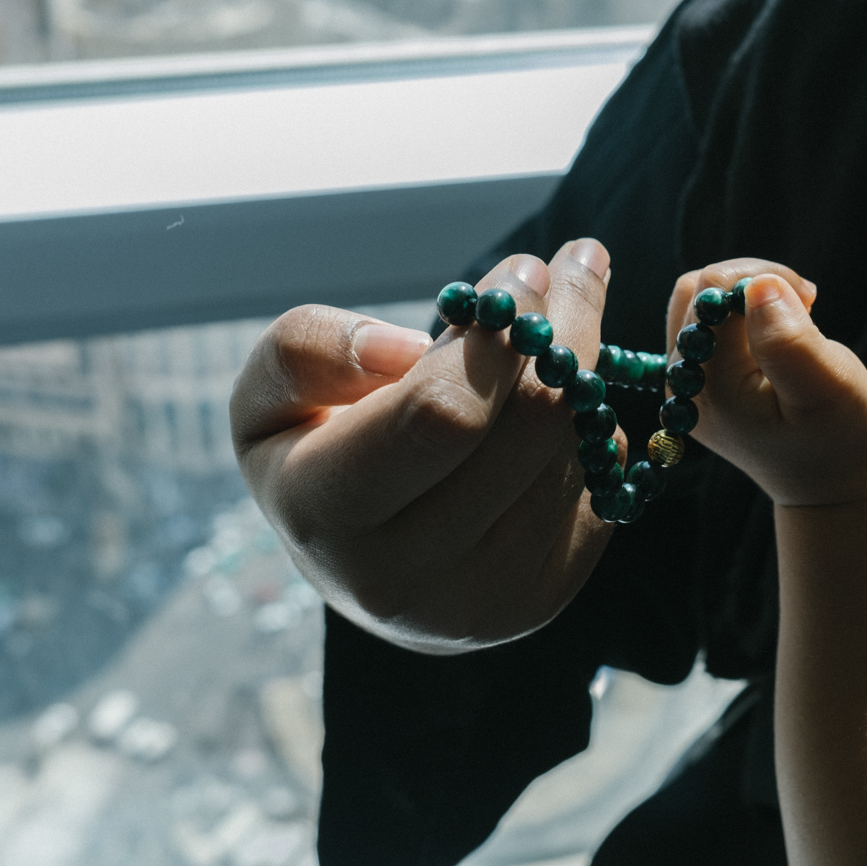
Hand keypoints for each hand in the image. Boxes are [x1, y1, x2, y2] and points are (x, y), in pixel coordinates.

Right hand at [230, 240, 620, 653]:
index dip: (499, 331)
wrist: (358, 562)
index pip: (443, 413)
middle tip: (576, 264)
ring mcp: (482, 602)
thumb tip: (405, 348)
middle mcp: (407, 577)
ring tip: (565, 324)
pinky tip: (554, 408)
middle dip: (568, 328)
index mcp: (327, 517)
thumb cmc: (311, 456)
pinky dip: (590, 432)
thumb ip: (310, 350)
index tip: (525, 267)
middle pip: (530, 428)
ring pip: (576, 452)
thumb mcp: (267, 395)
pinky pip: (600, 489)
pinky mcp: (540, 603)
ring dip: (587, 371)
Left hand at [666, 261, 866, 510]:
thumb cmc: (839, 440)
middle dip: (756, 282)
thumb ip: (790, 342)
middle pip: (700, 288)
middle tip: (806, 307)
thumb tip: (758, 285)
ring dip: (748, 293)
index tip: (808, 302)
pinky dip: (743, 311)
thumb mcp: (827, 393)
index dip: (764, 279)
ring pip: (700, 297)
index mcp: (708, 386)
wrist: (828, 484)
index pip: (714, 291)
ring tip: (794, 316)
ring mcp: (687, 379)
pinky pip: (708, 318)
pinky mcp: (700, 374)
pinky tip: (780, 331)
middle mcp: (683, 382)